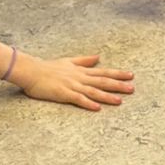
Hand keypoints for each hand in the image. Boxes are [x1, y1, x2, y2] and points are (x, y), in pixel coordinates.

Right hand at [16, 54, 134, 110]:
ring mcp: (72, 85)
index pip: (103, 72)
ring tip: (120, 100)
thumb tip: (98, 57)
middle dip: (118, 85)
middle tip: (132, 88)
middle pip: (102, 81)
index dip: (118, 74)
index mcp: (81, 70)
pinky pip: (78, 99)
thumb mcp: (69, 61)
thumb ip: (84, 60)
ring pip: (93, 91)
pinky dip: (88, 103)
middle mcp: (80, 77)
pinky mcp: (63, 93)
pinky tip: (97, 108)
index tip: (131, 75)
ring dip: (107, 96)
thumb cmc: (48, 67)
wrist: (32, 71)